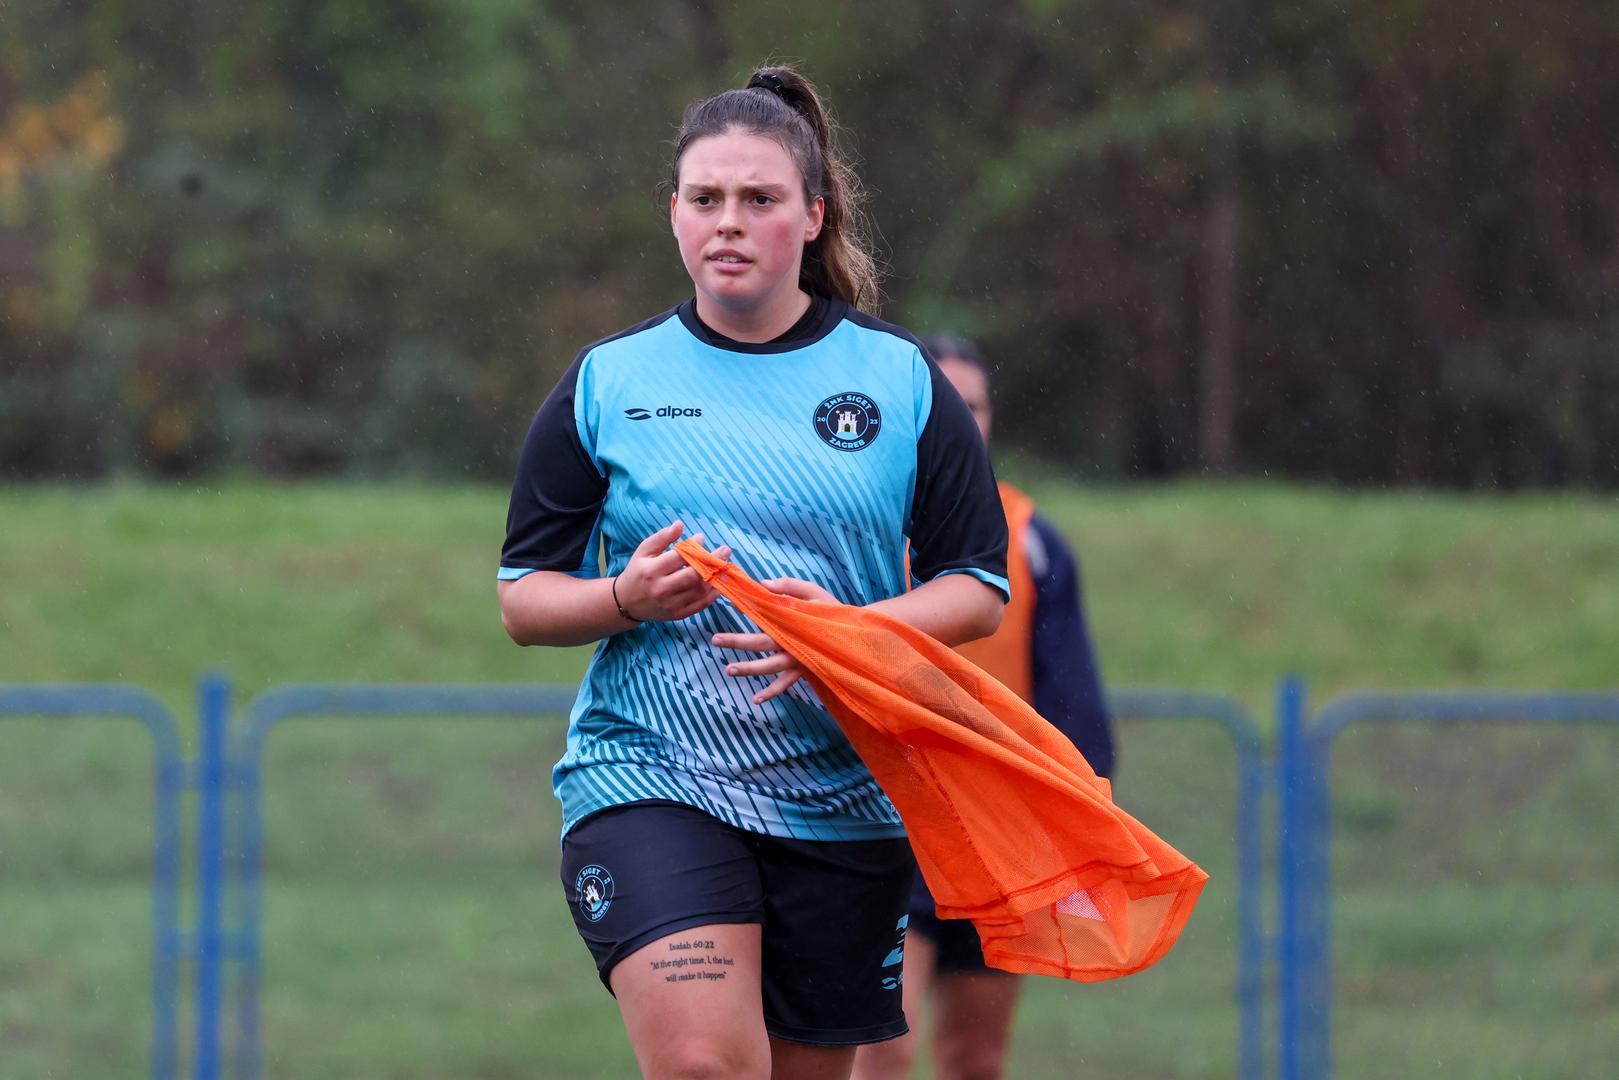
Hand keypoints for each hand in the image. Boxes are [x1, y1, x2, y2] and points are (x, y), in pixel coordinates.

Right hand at [613, 521, 731, 622]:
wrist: (626, 602)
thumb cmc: (637, 572)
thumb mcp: (644, 551)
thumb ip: (661, 537)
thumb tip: (679, 524)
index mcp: (652, 571)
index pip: (679, 557)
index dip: (694, 547)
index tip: (701, 537)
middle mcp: (661, 589)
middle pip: (693, 576)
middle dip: (712, 562)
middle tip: (726, 550)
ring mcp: (670, 604)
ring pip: (700, 591)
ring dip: (715, 577)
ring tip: (724, 565)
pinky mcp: (677, 614)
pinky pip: (700, 605)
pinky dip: (713, 594)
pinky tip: (719, 583)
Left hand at [711, 577, 835, 703]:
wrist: (856, 636)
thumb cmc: (832, 611)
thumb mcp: (814, 592)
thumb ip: (789, 586)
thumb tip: (763, 584)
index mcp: (794, 621)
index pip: (765, 614)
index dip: (747, 609)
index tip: (730, 603)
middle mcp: (793, 642)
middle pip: (761, 642)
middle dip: (737, 641)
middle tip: (715, 639)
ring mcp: (798, 659)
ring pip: (770, 667)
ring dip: (748, 669)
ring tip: (728, 670)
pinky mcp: (803, 671)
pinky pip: (785, 684)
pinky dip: (771, 692)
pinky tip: (756, 699)